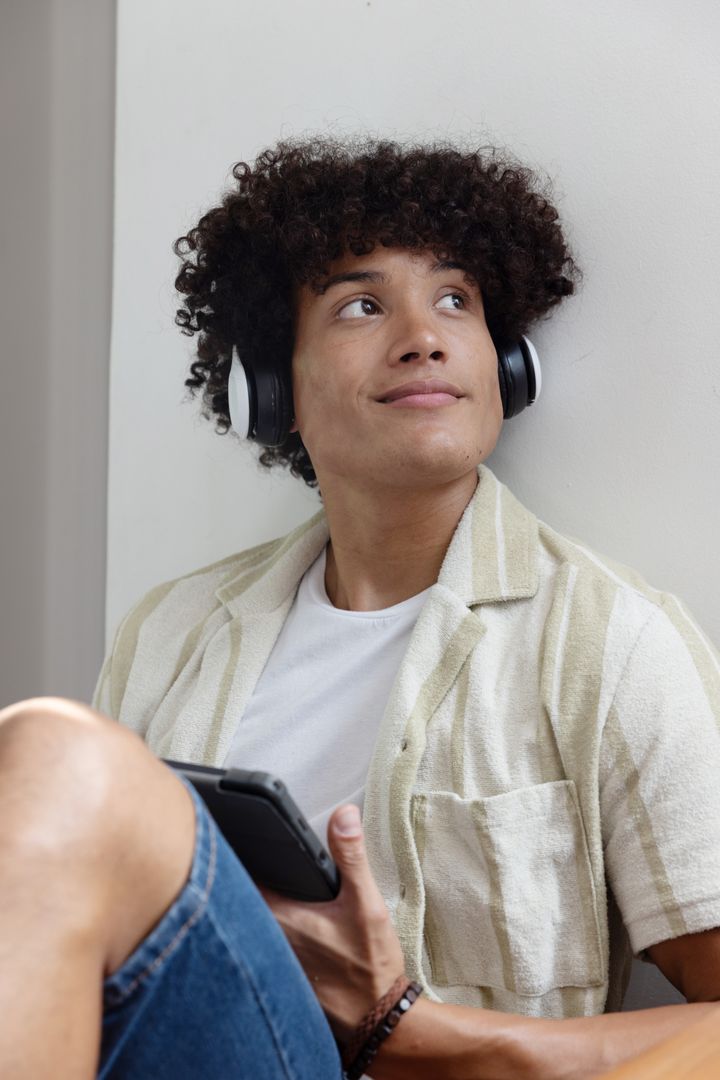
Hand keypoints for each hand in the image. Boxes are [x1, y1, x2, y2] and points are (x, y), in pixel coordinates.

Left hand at [259, 804, 406, 1046]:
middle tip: (244, 856)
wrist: (377, 1022)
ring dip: (248, 910)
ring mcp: (267, 965)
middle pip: (236, 902)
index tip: (236, 838)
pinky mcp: (276, 980)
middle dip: (239, 880)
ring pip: (245, 928)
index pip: (240, 881)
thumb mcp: (366, 904)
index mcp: (281, 919)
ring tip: (262, 890)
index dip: (235, 857)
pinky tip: (276, 931)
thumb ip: (351, 857)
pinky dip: (258, 938)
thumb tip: (343, 815)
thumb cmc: (371, 968)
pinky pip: (255, 951)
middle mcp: (266, 943)